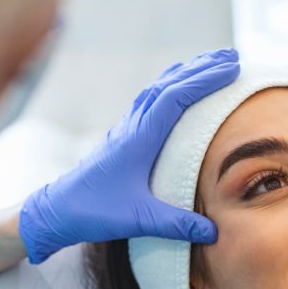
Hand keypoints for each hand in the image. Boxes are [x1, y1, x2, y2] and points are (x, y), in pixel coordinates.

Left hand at [19, 48, 240, 262]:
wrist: (55, 210)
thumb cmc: (93, 211)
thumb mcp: (138, 220)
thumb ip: (177, 224)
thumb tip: (213, 232)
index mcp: (138, 138)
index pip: (176, 98)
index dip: (205, 80)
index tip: (231, 68)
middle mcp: (132, 126)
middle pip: (169, 85)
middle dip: (202, 68)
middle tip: (232, 56)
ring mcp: (126, 128)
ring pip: (158, 89)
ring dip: (185, 73)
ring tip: (210, 62)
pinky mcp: (122, 136)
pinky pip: (149, 100)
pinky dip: (169, 86)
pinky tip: (175, 87)